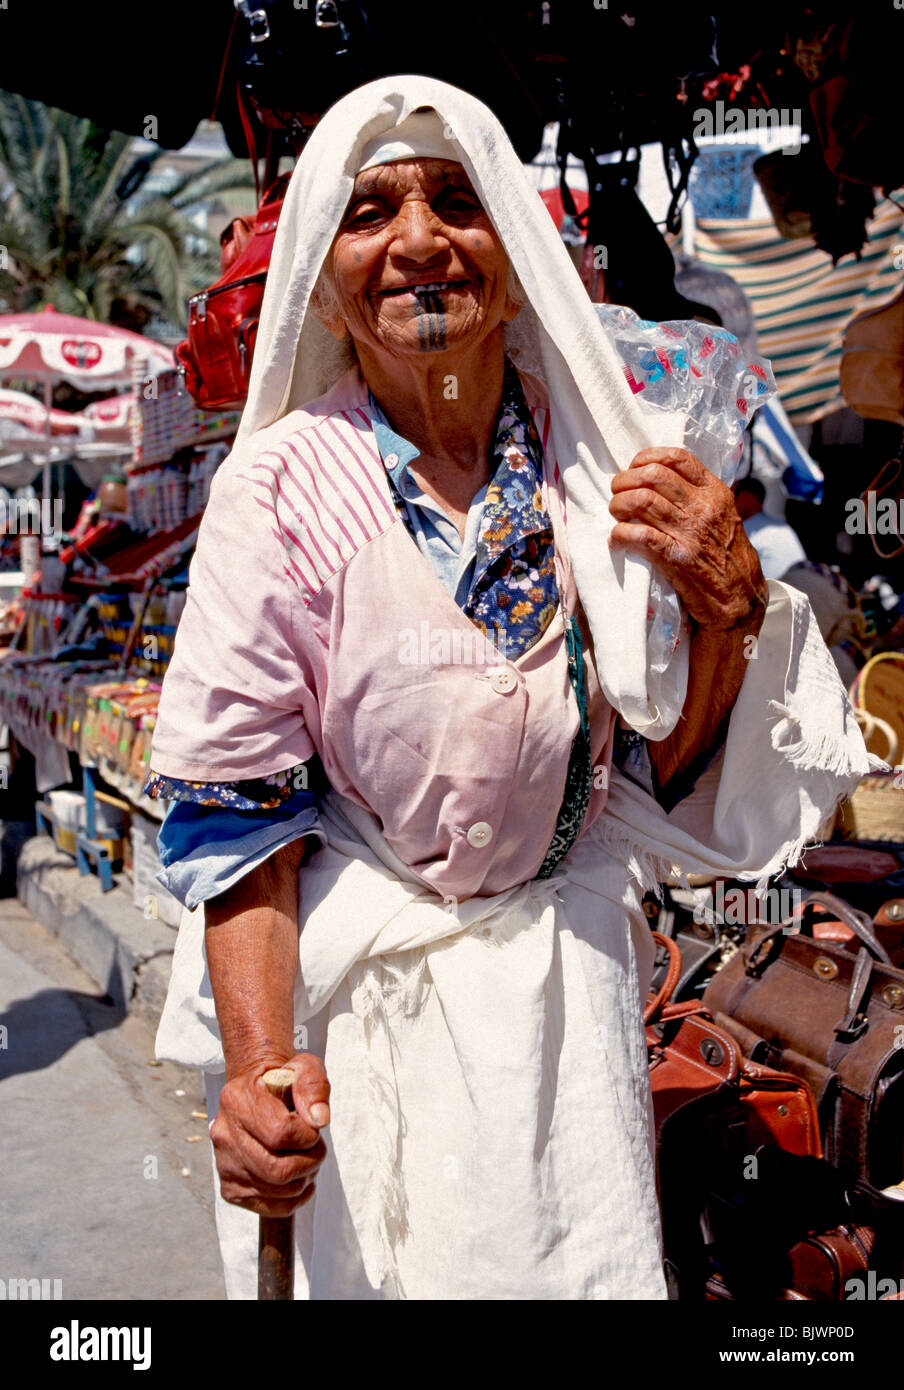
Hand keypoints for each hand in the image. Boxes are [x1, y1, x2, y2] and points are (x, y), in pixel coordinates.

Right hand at [210, 1051, 330, 1217]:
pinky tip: (300, 1180)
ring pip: (276, 1190)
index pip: (281, 1133)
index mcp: (237, 1099)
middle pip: (277, 1170)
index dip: (308, 1136)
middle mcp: (224, 1134)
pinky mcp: (230, 1187)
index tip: (313, 1129)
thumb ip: (314, 1086)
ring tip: (308, 1161)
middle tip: (317, 1150)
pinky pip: (268, 1208)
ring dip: (304, 1180)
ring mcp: (224, 1164)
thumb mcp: (303, 1068)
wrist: (259, 1094)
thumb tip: (319, 1120)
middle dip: (310, 1163)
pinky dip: (293, 1200)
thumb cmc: (284, 1082)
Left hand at [608, 447, 767, 632]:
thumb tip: (662, 481)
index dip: (646, 458)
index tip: (633, 468)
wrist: (741, 599)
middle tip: (617, 493)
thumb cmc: (728, 557)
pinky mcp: (677, 558)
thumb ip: (699, 497)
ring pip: (641, 501)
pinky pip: (639, 536)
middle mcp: (703, 508)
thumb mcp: (723, 517)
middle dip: (625, 481)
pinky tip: (617, 540)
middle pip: (652, 475)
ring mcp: (690, 533)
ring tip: (616, 514)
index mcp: (715, 493)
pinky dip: (620, 535)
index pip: (677, 458)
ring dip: (619, 505)